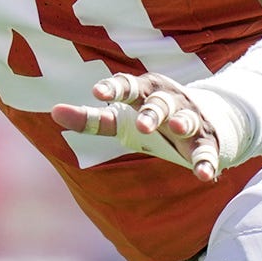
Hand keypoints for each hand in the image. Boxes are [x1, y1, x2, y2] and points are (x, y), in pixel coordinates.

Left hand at [51, 71, 222, 182]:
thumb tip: (53, 112)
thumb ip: (91, 118)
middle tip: (143, 124)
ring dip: (184, 123)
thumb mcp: (120, 118)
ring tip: (178, 128)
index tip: (98, 93)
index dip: (114, 89)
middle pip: (160, 103)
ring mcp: (190, 119)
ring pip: (188, 119)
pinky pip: (207, 150)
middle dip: (152, 112)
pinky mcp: (207, 140)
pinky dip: (207, 161)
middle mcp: (169, 101)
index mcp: (144, 91)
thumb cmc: (150, 117)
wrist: (203, 120)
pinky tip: (205, 175)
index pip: (128, 85)